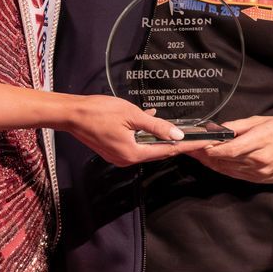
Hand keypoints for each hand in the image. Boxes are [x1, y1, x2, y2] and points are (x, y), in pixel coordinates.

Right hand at [62, 95, 212, 166]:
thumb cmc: (99, 112)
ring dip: (158, 136)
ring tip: (175, 127)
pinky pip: (134, 143)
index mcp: (132, 154)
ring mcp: (118, 156)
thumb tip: (177, 134)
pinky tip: (149, 119)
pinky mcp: (112, 149)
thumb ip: (156, 126)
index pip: (166, 151)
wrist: (72, 114)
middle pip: (156, 151)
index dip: (185, 146)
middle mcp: (126, 159)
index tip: (200, 143)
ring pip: (145, 146)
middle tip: (193, 136)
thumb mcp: (132, 115)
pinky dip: (142, 133)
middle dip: (174, 142)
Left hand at [188, 115, 272, 184]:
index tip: (198, 143)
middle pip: (225, 158)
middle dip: (204, 153)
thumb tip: (217, 129)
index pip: (231, 148)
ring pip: (226, 167)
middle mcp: (259, 159)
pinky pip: (232, 174)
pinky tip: (208, 161)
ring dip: (208, 161)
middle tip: (187, 146)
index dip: (212, 148)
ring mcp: (257, 172)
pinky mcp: (256, 179)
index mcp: (262, 140)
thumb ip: (238, 126)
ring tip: (193, 152)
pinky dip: (218, 167)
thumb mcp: (262, 121)